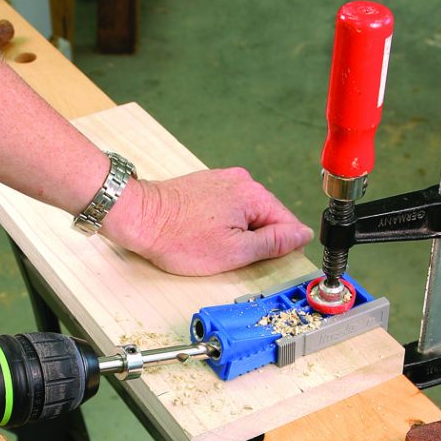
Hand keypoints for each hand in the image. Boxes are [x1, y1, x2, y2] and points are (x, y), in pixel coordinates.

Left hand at [102, 167, 312, 274]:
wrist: (138, 218)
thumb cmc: (179, 238)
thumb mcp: (235, 251)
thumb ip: (273, 243)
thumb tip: (302, 235)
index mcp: (254, 195)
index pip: (287, 224)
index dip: (278, 248)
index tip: (258, 260)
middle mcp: (242, 181)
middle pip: (266, 218)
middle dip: (254, 241)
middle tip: (229, 256)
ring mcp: (222, 180)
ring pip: (245, 215)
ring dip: (236, 234)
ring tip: (211, 245)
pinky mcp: (205, 185)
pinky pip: (226, 209)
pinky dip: (220, 224)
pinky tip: (203, 234)